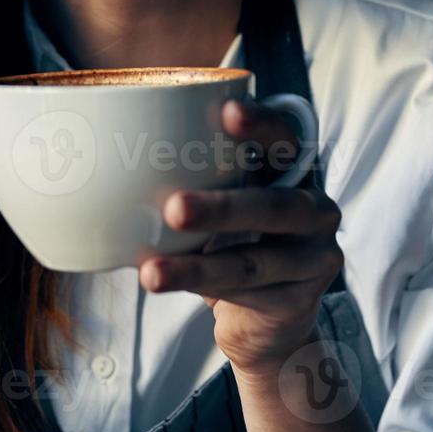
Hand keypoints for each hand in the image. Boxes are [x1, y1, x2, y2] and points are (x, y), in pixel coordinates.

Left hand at [139, 97, 343, 378]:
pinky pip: (247, 295)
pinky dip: (203, 289)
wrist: (265, 319)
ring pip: (251, 263)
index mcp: (294, 173)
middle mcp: (315, 211)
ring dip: (197, 267)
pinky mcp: (301, 302)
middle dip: (221, 208)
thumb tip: (117, 156)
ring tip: (151, 271)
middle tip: (173, 208)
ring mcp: (315, 259)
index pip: (284, 140)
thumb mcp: (226, 201)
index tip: (227, 111)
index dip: (260, 124)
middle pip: (273, 206)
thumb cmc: (235, 240)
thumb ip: (201, 176)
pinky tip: (171, 286)